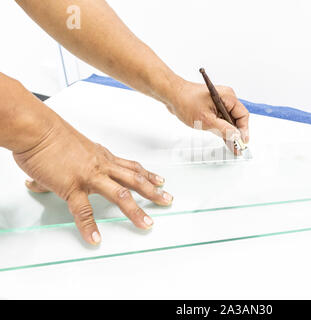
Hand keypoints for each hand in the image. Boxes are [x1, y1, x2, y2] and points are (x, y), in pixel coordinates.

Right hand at [13, 116, 172, 244]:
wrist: (37, 130)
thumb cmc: (50, 136)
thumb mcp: (68, 149)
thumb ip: (63, 166)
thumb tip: (43, 181)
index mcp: (102, 156)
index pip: (131, 167)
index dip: (148, 175)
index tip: (160, 181)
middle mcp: (102, 166)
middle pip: (134, 180)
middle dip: (153, 192)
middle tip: (167, 200)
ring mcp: (90, 177)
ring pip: (120, 195)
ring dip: (135, 211)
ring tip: (147, 224)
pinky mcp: (72, 187)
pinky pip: (83, 211)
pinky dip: (89, 226)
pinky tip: (95, 238)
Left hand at [166, 80, 249, 152]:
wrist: (172, 95)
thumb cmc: (186, 101)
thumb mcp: (206, 120)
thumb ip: (223, 129)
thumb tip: (236, 136)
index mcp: (228, 97)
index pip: (243, 115)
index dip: (244, 130)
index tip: (242, 141)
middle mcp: (226, 98)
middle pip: (237, 118)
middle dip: (237, 133)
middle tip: (238, 147)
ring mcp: (219, 102)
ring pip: (229, 120)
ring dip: (230, 132)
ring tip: (233, 147)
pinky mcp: (212, 106)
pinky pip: (221, 119)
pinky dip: (223, 129)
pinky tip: (225, 139)